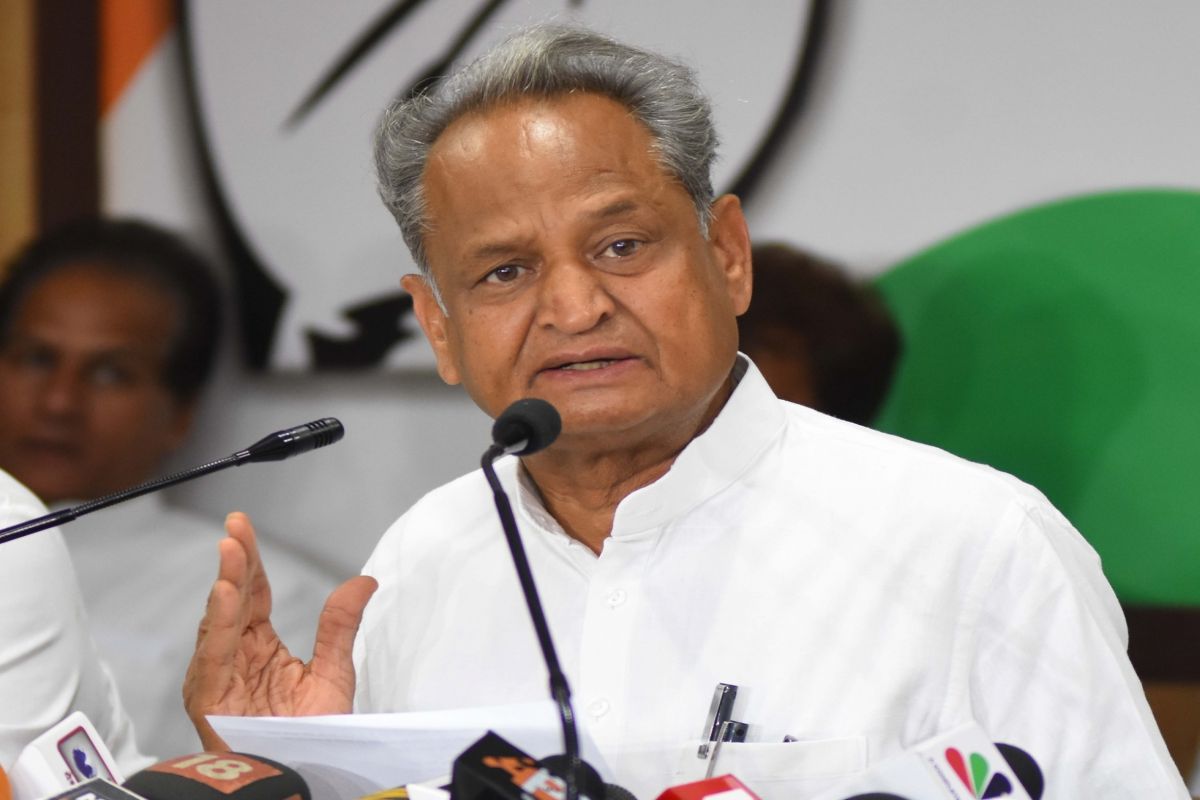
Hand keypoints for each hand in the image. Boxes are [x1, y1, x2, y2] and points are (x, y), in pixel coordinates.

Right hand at [184, 512, 376, 749]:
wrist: (306, 778)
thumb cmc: (313, 738)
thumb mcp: (333, 673)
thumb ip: (340, 625)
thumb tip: (363, 580)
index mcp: (259, 649)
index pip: (252, 595)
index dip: (249, 560)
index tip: (242, 525)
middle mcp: (234, 659)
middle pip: (232, 601)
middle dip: (233, 562)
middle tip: (235, 526)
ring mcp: (219, 678)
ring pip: (219, 623)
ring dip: (225, 586)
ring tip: (232, 552)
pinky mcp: (210, 700)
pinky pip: (213, 657)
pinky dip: (219, 625)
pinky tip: (226, 595)